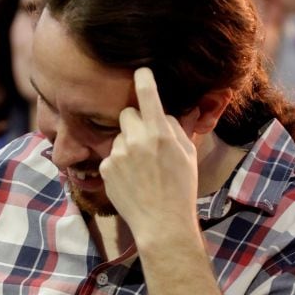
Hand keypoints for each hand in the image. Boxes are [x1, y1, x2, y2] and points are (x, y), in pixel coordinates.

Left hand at [99, 67, 197, 243]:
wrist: (162, 223)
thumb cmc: (181, 189)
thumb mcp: (188, 155)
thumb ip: (174, 130)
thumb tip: (163, 113)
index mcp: (159, 133)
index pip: (147, 95)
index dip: (144, 80)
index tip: (141, 72)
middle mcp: (136, 139)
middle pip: (128, 114)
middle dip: (135, 121)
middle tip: (145, 140)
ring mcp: (118, 154)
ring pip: (119, 137)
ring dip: (127, 145)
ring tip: (140, 169)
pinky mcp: (107, 169)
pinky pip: (112, 156)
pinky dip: (119, 164)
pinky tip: (131, 180)